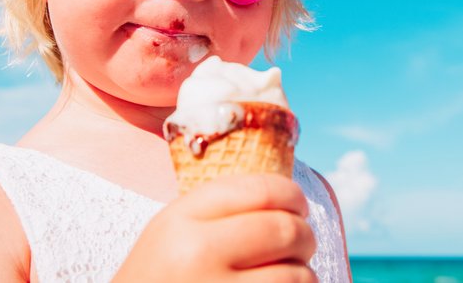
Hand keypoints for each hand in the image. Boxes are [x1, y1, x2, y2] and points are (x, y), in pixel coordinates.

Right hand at [114, 173, 316, 282]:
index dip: (291, 194)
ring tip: (290, 275)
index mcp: (181, 219)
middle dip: (305, 235)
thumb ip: (217, 208)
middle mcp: (197, 254)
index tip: (298, 205)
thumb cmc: (158, 277)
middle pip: (284, 229)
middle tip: (302, 242)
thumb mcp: (171, 231)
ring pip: (296, 275)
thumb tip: (286, 195)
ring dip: (303, 274)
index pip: (260, 190)